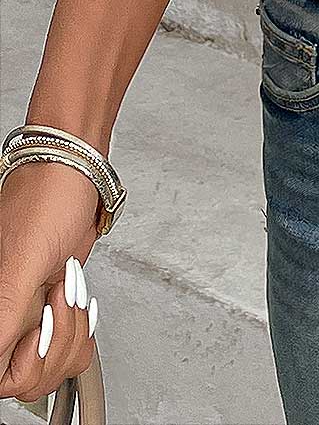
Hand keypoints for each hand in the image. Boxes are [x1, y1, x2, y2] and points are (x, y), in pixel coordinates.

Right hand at [0, 161, 101, 404]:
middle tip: (59, 300)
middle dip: (57, 343)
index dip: (25, 363)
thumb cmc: (48, 198)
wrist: (76, 168)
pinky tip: (78, 299)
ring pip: (51, 366)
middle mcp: (3, 317)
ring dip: (72, 332)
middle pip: (28, 380)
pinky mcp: (51, 307)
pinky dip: (82, 329)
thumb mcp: (21, 264)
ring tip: (68, 291)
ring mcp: (27, 315)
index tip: (40, 328)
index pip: (0, 378)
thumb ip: (1, 319)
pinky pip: (69, 347)